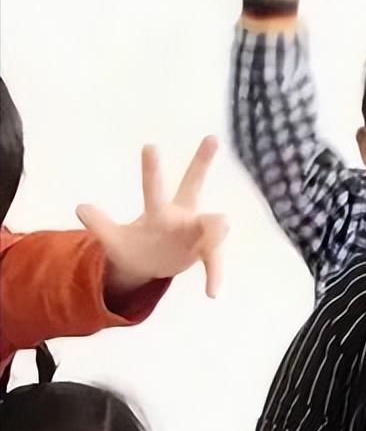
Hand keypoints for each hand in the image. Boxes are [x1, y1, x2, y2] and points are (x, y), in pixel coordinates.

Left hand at [78, 135, 227, 298]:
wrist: (154, 264)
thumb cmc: (136, 247)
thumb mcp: (114, 241)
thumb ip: (102, 225)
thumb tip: (81, 207)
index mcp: (158, 211)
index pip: (154, 188)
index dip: (151, 169)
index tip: (149, 145)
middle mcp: (181, 214)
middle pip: (192, 184)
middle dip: (201, 162)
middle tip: (211, 137)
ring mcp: (196, 232)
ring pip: (210, 224)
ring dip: (214, 224)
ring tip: (220, 222)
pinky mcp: (205, 251)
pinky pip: (213, 262)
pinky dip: (214, 276)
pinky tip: (211, 292)